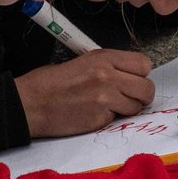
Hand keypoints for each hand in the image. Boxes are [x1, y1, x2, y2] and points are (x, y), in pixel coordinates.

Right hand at [15, 50, 154, 136]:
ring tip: (108, 106)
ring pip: (136, 107)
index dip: (140, 74)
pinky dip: (108, 119)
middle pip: (147, 88)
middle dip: (140, 95)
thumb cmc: (50, 82)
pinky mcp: (99, 119)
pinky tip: (92, 113)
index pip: (143, 64)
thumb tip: (130, 77)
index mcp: (103, 58)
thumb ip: (109, 67)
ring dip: (127, 108)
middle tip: (128, 97)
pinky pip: (117, 120)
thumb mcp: (82, 61)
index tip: (132, 79)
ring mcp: (104, 99)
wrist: (30, 103)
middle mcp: (107, 76)